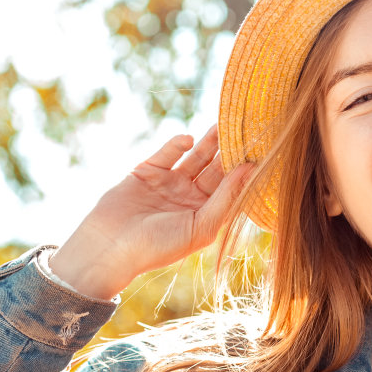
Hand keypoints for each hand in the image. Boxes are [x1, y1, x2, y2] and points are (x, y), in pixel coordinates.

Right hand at [49, 124, 254, 298]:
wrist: (110, 246)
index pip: (230, 188)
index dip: (243, 170)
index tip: (261, 150)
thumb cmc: (158, 246)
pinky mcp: (147, 172)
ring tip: (224, 124)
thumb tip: (249, 169)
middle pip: (215, 169)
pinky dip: (177, 144)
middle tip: (246, 129)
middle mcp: (189, 198)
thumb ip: (226, 198)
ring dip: (209, 142)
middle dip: (229, 151)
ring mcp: (168, 184)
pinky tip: (188, 139)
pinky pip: (167, 153)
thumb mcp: (200, 226)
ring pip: (194, 157)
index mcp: (205, 215)